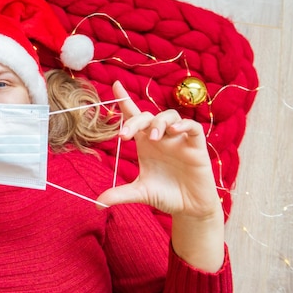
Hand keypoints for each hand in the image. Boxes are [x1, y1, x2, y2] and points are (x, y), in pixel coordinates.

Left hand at [97, 81, 220, 219]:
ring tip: (153, 137)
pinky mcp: (196, 146)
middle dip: (135, 121)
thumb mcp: (140, 193)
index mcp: (145, 143)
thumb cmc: (165, 195)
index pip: (134, 116)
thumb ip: (119, 194)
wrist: (189, 208)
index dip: (125, 100)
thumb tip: (97, 204)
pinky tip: (174, 132)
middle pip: (147, 116)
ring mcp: (178, 140)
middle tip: (125, 136)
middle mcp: (161, 137)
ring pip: (169, 116)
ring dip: (159, 122)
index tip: (115, 84)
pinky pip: (192, 127)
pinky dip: (183, 125)